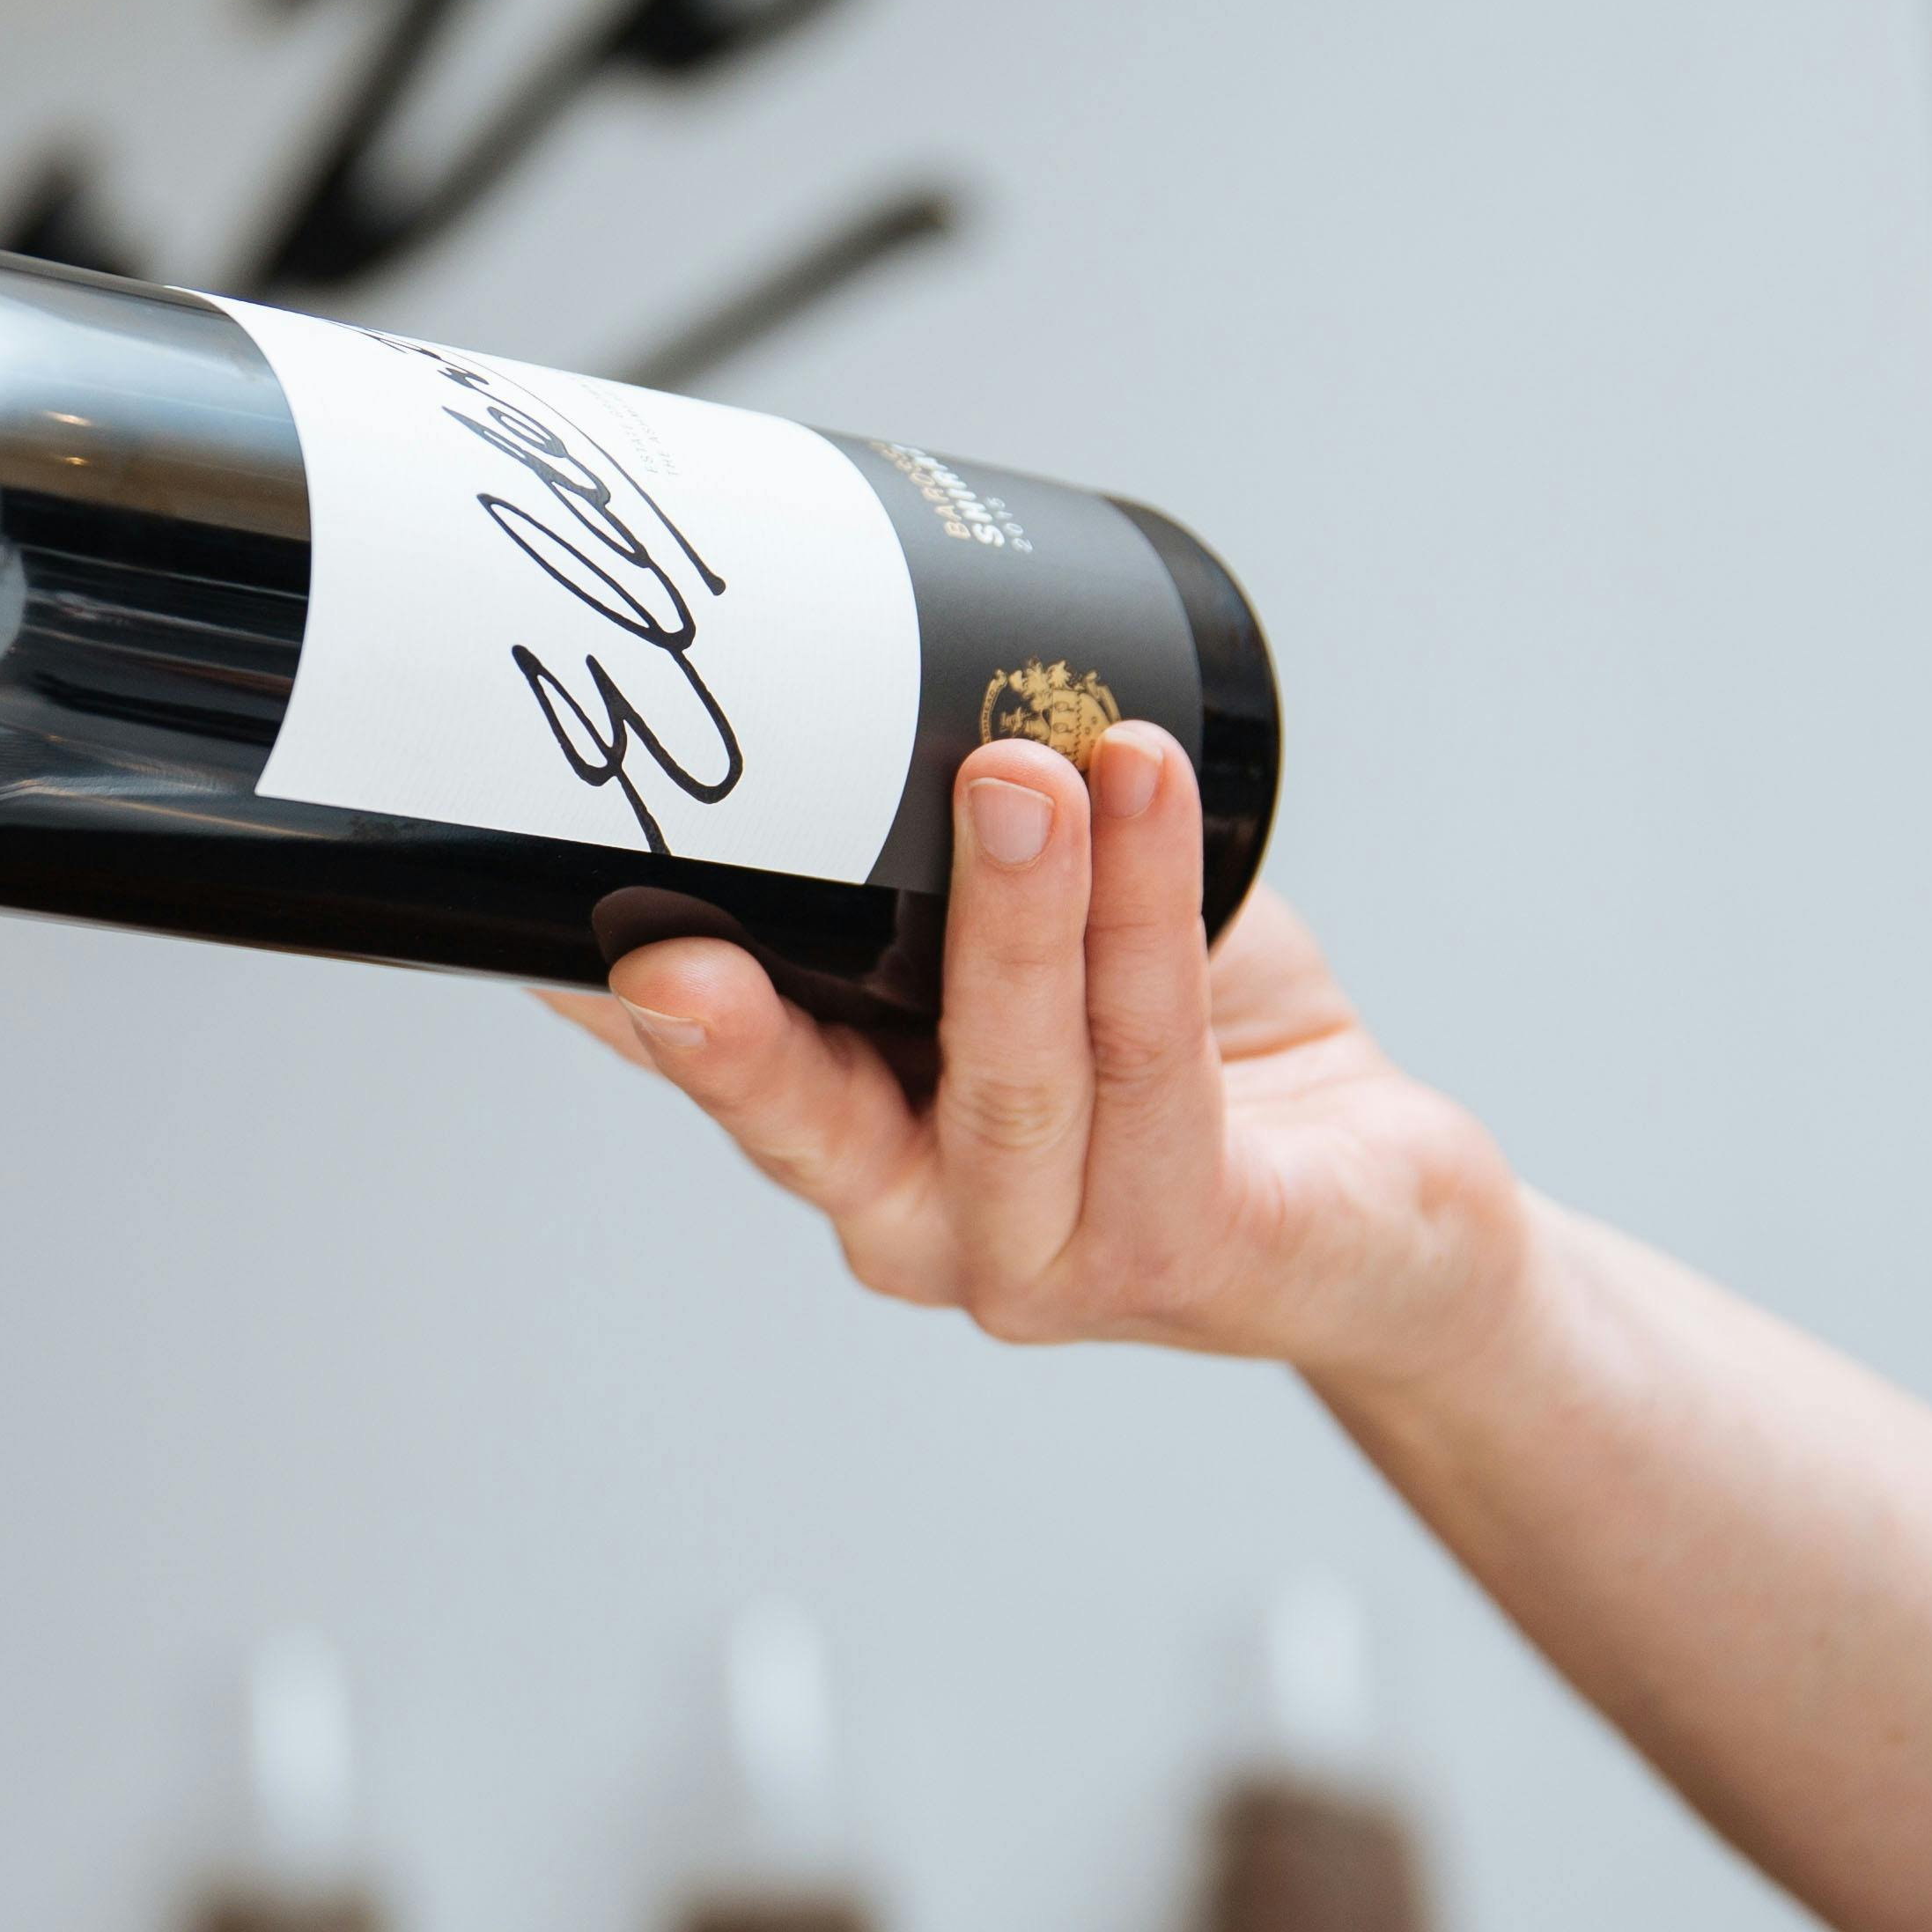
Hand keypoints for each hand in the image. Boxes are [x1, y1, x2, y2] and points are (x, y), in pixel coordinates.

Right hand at [544, 725, 1529, 1387]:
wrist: (1379, 1212)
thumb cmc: (1189, 1069)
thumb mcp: (1033, 959)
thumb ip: (932, 872)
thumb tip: (845, 671)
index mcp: (856, 1153)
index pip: (717, 1081)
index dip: (624, 1018)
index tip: (552, 928)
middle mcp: (921, 1228)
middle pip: (812, 1127)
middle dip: (745, 1032)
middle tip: (686, 943)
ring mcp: (1045, 1259)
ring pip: (1009, 1081)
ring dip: (1013, 914)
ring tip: (1020, 769)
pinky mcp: (1184, 1250)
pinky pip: (1157, 1069)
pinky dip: (1147, 915)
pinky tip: (1144, 792)